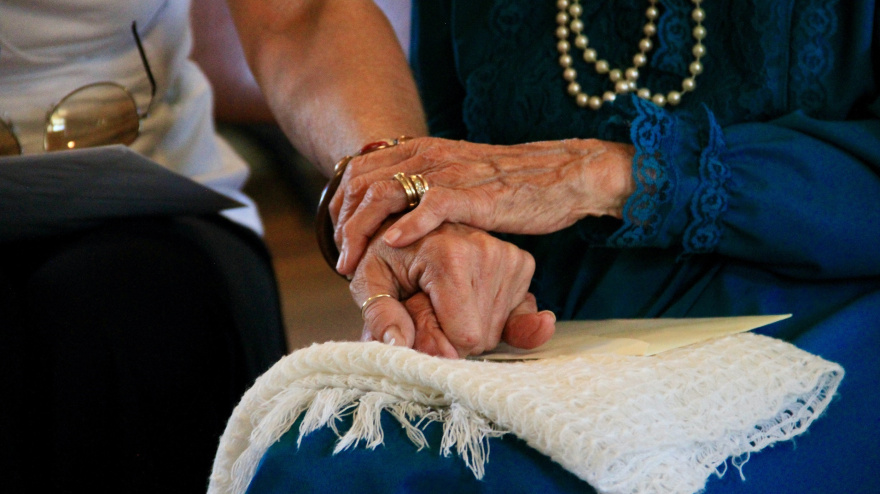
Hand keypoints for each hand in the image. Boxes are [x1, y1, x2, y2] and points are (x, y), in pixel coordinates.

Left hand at [332, 137, 634, 274]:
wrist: (566, 174)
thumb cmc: (515, 184)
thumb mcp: (461, 178)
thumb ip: (430, 188)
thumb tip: (400, 215)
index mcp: (423, 150)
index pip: (359, 171)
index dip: (340, 206)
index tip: (338, 240)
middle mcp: (430, 155)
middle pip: (361, 183)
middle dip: (342, 224)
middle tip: (341, 259)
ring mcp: (451, 172)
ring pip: (385, 193)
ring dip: (361, 230)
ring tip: (353, 263)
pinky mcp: (476, 193)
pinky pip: (432, 204)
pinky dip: (407, 224)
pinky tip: (392, 244)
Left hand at [350, 222, 555, 357]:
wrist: (411, 220)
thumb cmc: (387, 254)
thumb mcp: (368, 281)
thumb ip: (380, 314)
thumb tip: (399, 344)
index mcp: (449, 254)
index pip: (465, 336)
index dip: (439, 343)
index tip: (419, 319)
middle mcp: (486, 250)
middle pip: (482, 336)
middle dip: (453, 334)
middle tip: (429, 305)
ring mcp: (509, 255)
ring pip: (497, 329)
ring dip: (469, 324)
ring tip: (445, 297)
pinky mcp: (522, 262)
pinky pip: (515, 316)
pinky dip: (491, 316)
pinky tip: (469, 300)